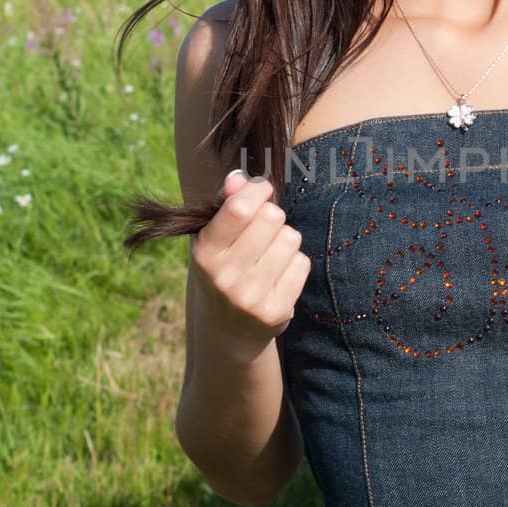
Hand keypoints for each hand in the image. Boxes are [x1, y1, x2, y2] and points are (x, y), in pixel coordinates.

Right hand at [190, 169, 311, 362]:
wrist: (227, 328)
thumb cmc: (223, 268)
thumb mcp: (213, 237)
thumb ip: (226, 204)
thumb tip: (239, 178)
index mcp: (205, 252)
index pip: (239, 209)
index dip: (258, 190)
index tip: (262, 189)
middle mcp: (225, 277)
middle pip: (272, 218)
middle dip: (273, 216)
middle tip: (265, 230)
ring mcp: (250, 297)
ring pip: (291, 239)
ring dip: (285, 240)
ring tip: (270, 254)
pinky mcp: (275, 311)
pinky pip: (302, 264)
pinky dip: (295, 263)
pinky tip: (279, 274)